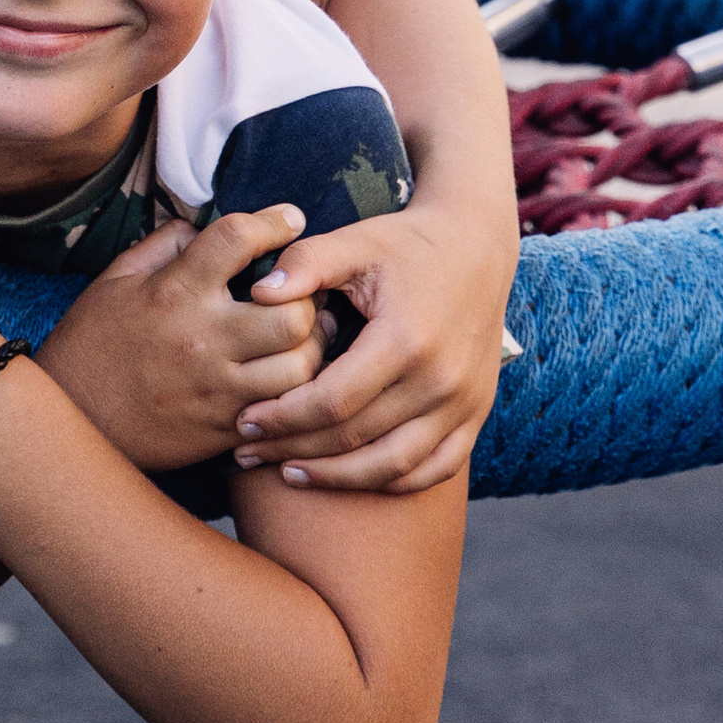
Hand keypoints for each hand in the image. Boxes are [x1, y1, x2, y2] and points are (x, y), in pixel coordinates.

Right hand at [40, 203, 324, 477]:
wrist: (73, 419)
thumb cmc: (93, 342)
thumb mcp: (115, 279)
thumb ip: (164, 245)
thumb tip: (206, 227)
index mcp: (175, 290)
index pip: (239, 239)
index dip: (275, 221)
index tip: (291, 218)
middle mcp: (202, 338)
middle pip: (292, 313)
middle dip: (309, 298)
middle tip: (307, 293)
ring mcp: (216, 388)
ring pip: (300, 367)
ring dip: (311, 349)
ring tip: (305, 338)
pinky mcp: (223, 428)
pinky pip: (281, 409)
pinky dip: (294, 391)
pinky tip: (285, 376)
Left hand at [232, 200, 511, 493]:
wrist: (478, 245)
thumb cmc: (406, 243)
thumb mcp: (354, 241)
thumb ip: (304, 263)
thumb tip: (258, 293)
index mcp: (405, 339)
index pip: (333, 400)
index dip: (283, 417)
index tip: (244, 420)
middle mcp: (440, 381)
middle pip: (356, 437)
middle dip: (294, 449)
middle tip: (249, 450)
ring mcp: (463, 403)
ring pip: (393, 466)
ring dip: (337, 477)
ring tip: (288, 473)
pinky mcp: (476, 414)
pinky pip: (434, 468)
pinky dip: (389, 481)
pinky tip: (348, 476)